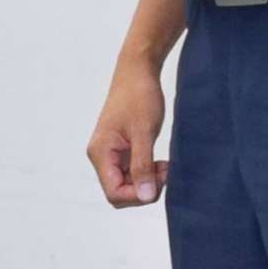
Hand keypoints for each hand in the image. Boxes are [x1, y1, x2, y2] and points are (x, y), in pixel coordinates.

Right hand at [86, 63, 168, 207]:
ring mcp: (111, 154)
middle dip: (144, 188)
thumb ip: (143, 165)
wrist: (138, 72)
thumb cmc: (139, 96)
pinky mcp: (121, 149)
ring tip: (166, 165)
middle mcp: (101, 156)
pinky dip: (148, 171)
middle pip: (120, 191)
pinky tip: (161, 162)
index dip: (138, 195)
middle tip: (166, 171)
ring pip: (127, 183)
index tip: (161, 178)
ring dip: (148, 180)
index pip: (114, 193)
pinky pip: (132, 171)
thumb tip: (145, 196)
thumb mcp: (144, 132)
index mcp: (101, 153)